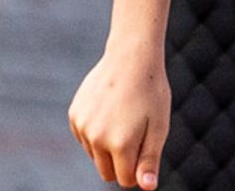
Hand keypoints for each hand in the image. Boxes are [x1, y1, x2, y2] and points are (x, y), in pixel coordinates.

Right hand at [68, 46, 170, 189]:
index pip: (124, 180)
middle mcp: (97, 139)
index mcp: (121, 144)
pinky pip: (85, 138)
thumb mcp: (159, 126)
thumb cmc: (151, 92)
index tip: (145, 151)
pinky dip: (97, 131)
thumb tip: (146, 187)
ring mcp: (83, 126)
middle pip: (106, 172)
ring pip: (95, 155)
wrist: (131, 57)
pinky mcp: (74, 116)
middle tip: (137, 134)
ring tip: (125, 116)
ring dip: (108, 145)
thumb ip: (150, 159)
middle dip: (121, 162)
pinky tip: (110, 109)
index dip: (137, 170)